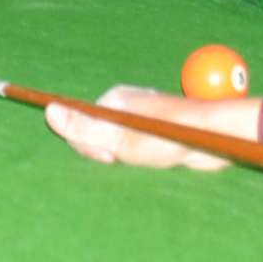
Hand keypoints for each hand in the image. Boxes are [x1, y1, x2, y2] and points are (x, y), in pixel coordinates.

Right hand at [43, 85, 254, 171]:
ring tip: (148, 159)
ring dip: (128, 158)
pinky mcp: (158, 132)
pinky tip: (157, 160)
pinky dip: (142, 159)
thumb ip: (83, 126)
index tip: (110, 158)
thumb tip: (49, 109)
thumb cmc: (166, 136)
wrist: (213, 139)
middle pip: (98, 135)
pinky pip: (137, 149)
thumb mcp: (119, 137)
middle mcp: (126, 105)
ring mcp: (142, 118)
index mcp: (113, 100)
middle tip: (130, 160)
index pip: (81, 125)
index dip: (89, 147)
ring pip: (118, 145)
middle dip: (109, 153)